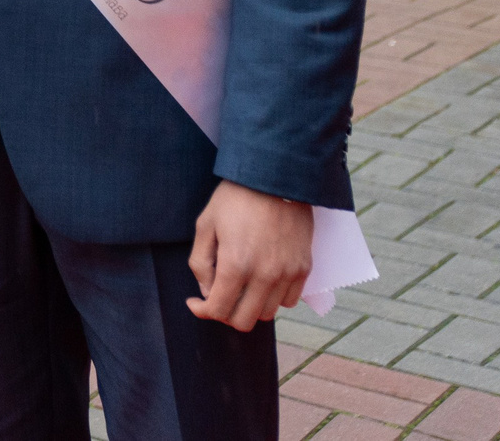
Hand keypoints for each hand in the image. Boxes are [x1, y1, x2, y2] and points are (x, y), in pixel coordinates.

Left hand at [187, 180, 312, 330]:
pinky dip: (272, 298)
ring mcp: (288, 274)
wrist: (276, 178)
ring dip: (249, 307)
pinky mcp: (304, 269)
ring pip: (267, 314)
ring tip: (239, 288)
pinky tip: (261, 281)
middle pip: (244, 321)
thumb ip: (201, 263)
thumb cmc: (235, 199)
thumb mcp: (205, 225)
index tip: (195, 303)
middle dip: (225, 314)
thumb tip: (207, 292)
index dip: (202, 311)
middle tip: (217, 297)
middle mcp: (264, 275)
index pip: (219, 309)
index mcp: (235, 264)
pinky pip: (288, 301)